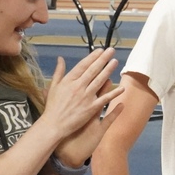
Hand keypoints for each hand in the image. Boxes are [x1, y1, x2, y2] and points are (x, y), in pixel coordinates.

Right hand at [43, 48, 124, 163]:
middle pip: (93, 70)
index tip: (100, 50)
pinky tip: (121, 87)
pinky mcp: (91, 108)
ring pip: (100, 81)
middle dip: (103, 59)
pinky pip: (105, 99)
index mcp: (69, 80)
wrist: (54, 125)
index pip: (83, 65)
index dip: (92, 57)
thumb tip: (60, 58)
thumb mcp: (53, 86)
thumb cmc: (52, 106)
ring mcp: (86, 97)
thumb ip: (58, 72)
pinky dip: (113, 93)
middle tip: (111, 51)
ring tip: (115, 62)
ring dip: (108, 70)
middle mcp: (78, 87)